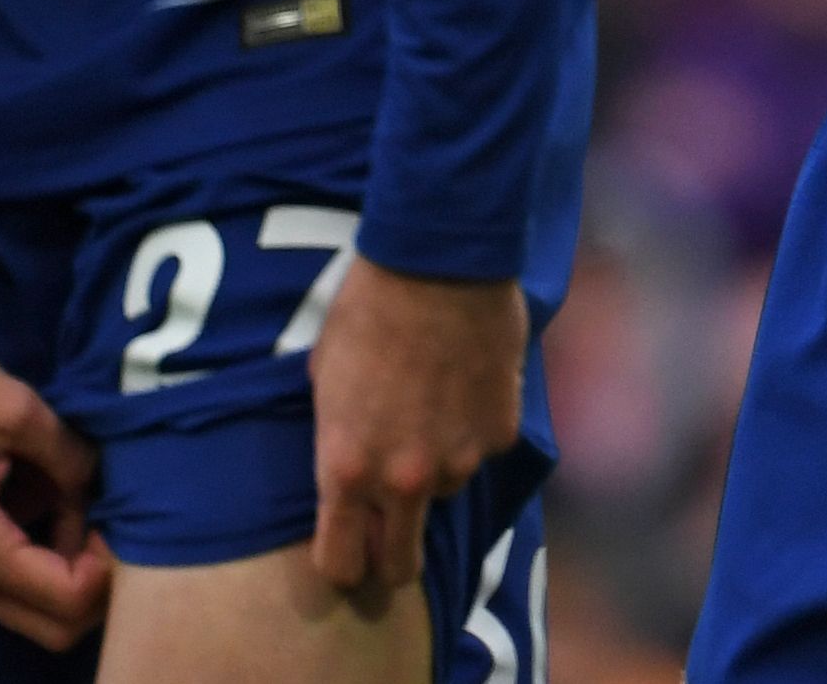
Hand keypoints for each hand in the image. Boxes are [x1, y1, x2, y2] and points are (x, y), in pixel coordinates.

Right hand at [0, 337, 110, 651]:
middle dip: (95, 584)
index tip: (119, 516)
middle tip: (110, 520)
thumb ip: (68, 454)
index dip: (110, 568)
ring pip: (29, 608)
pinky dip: (37, 556)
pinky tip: (46, 496)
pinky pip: (5, 581)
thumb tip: (100, 480)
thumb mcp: (13, 406)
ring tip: (75, 497)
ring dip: (65, 568)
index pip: (66, 601)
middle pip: (51, 626)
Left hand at [307, 257, 524, 609]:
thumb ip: (340, 439)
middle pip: (400, 564)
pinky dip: (473, 426)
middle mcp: (405, 479)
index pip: (340, 562)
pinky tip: (464, 378)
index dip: (342, 566)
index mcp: (347, 468)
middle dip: (392, 559)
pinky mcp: (501, 433)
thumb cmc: (366, 309)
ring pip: (445, 491)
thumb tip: (352, 468)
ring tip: (430, 404)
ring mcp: (460, 460)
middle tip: (393, 534)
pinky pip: (483, 447)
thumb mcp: (324, 378)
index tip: (348, 555)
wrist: (437, 260)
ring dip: (436, 467)